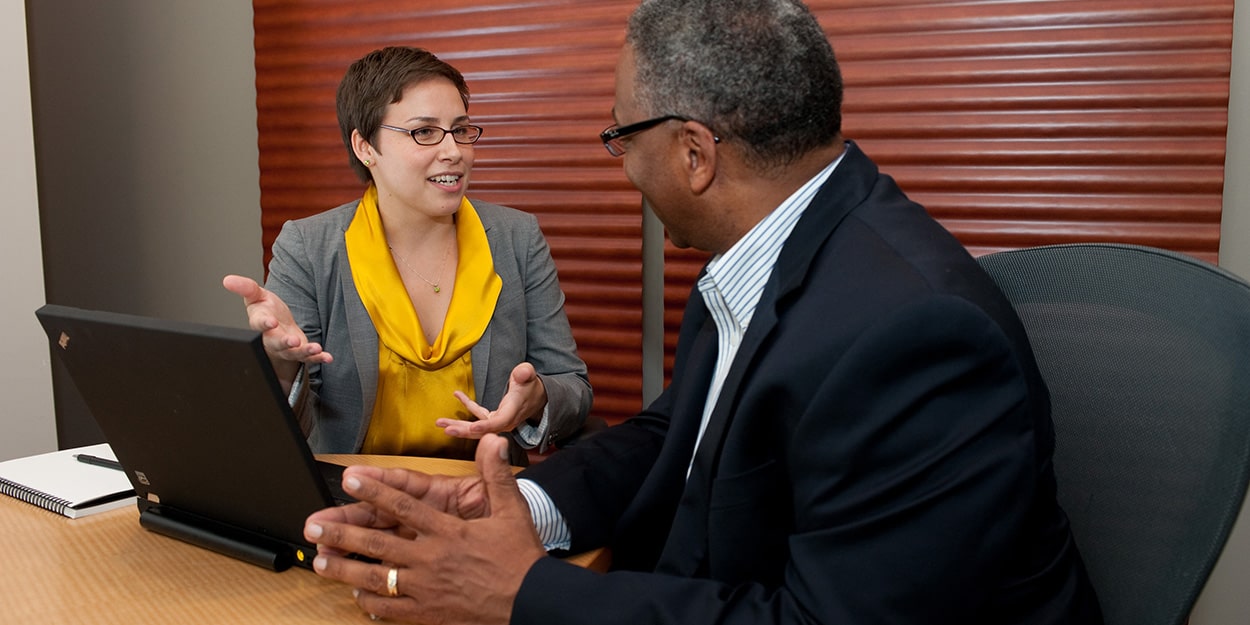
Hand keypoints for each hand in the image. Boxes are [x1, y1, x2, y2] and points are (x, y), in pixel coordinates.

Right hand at [222, 275, 331, 383]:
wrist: (277, 326)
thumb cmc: (266, 311)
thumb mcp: (256, 295)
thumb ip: (245, 288)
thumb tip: (228, 280)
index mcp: (260, 323)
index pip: (259, 325)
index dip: (264, 324)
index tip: (270, 322)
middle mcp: (272, 338)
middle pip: (276, 343)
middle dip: (284, 343)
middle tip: (293, 341)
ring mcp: (286, 348)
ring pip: (293, 353)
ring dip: (304, 352)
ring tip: (315, 348)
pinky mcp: (300, 352)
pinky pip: (309, 358)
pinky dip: (318, 358)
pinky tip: (327, 357)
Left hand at [304, 434, 545, 624]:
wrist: (531, 601)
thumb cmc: (520, 557)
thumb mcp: (512, 511)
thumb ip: (496, 475)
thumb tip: (493, 441)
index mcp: (447, 532)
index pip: (403, 506)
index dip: (374, 492)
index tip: (350, 480)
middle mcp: (430, 559)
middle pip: (378, 544)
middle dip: (342, 534)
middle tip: (314, 527)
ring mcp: (426, 588)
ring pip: (376, 578)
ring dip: (344, 569)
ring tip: (318, 562)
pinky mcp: (428, 612)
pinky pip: (391, 610)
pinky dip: (370, 604)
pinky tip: (355, 596)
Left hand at [440, 362, 546, 437]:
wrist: (538, 397)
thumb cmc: (531, 386)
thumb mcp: (529, 377)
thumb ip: (525, 373)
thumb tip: (522, 372)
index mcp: (512, 411)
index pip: (499, 422)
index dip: (485, 426)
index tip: (472, 428)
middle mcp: (504, 421)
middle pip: (483, 431)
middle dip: (464, 432)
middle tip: (447, 430)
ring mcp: (498, 422)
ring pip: (477, 427)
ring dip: (459, 426)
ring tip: (441, 423)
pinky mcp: (494, 418)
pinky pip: (478, 416)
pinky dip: (467, 407)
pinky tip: (457, 395)